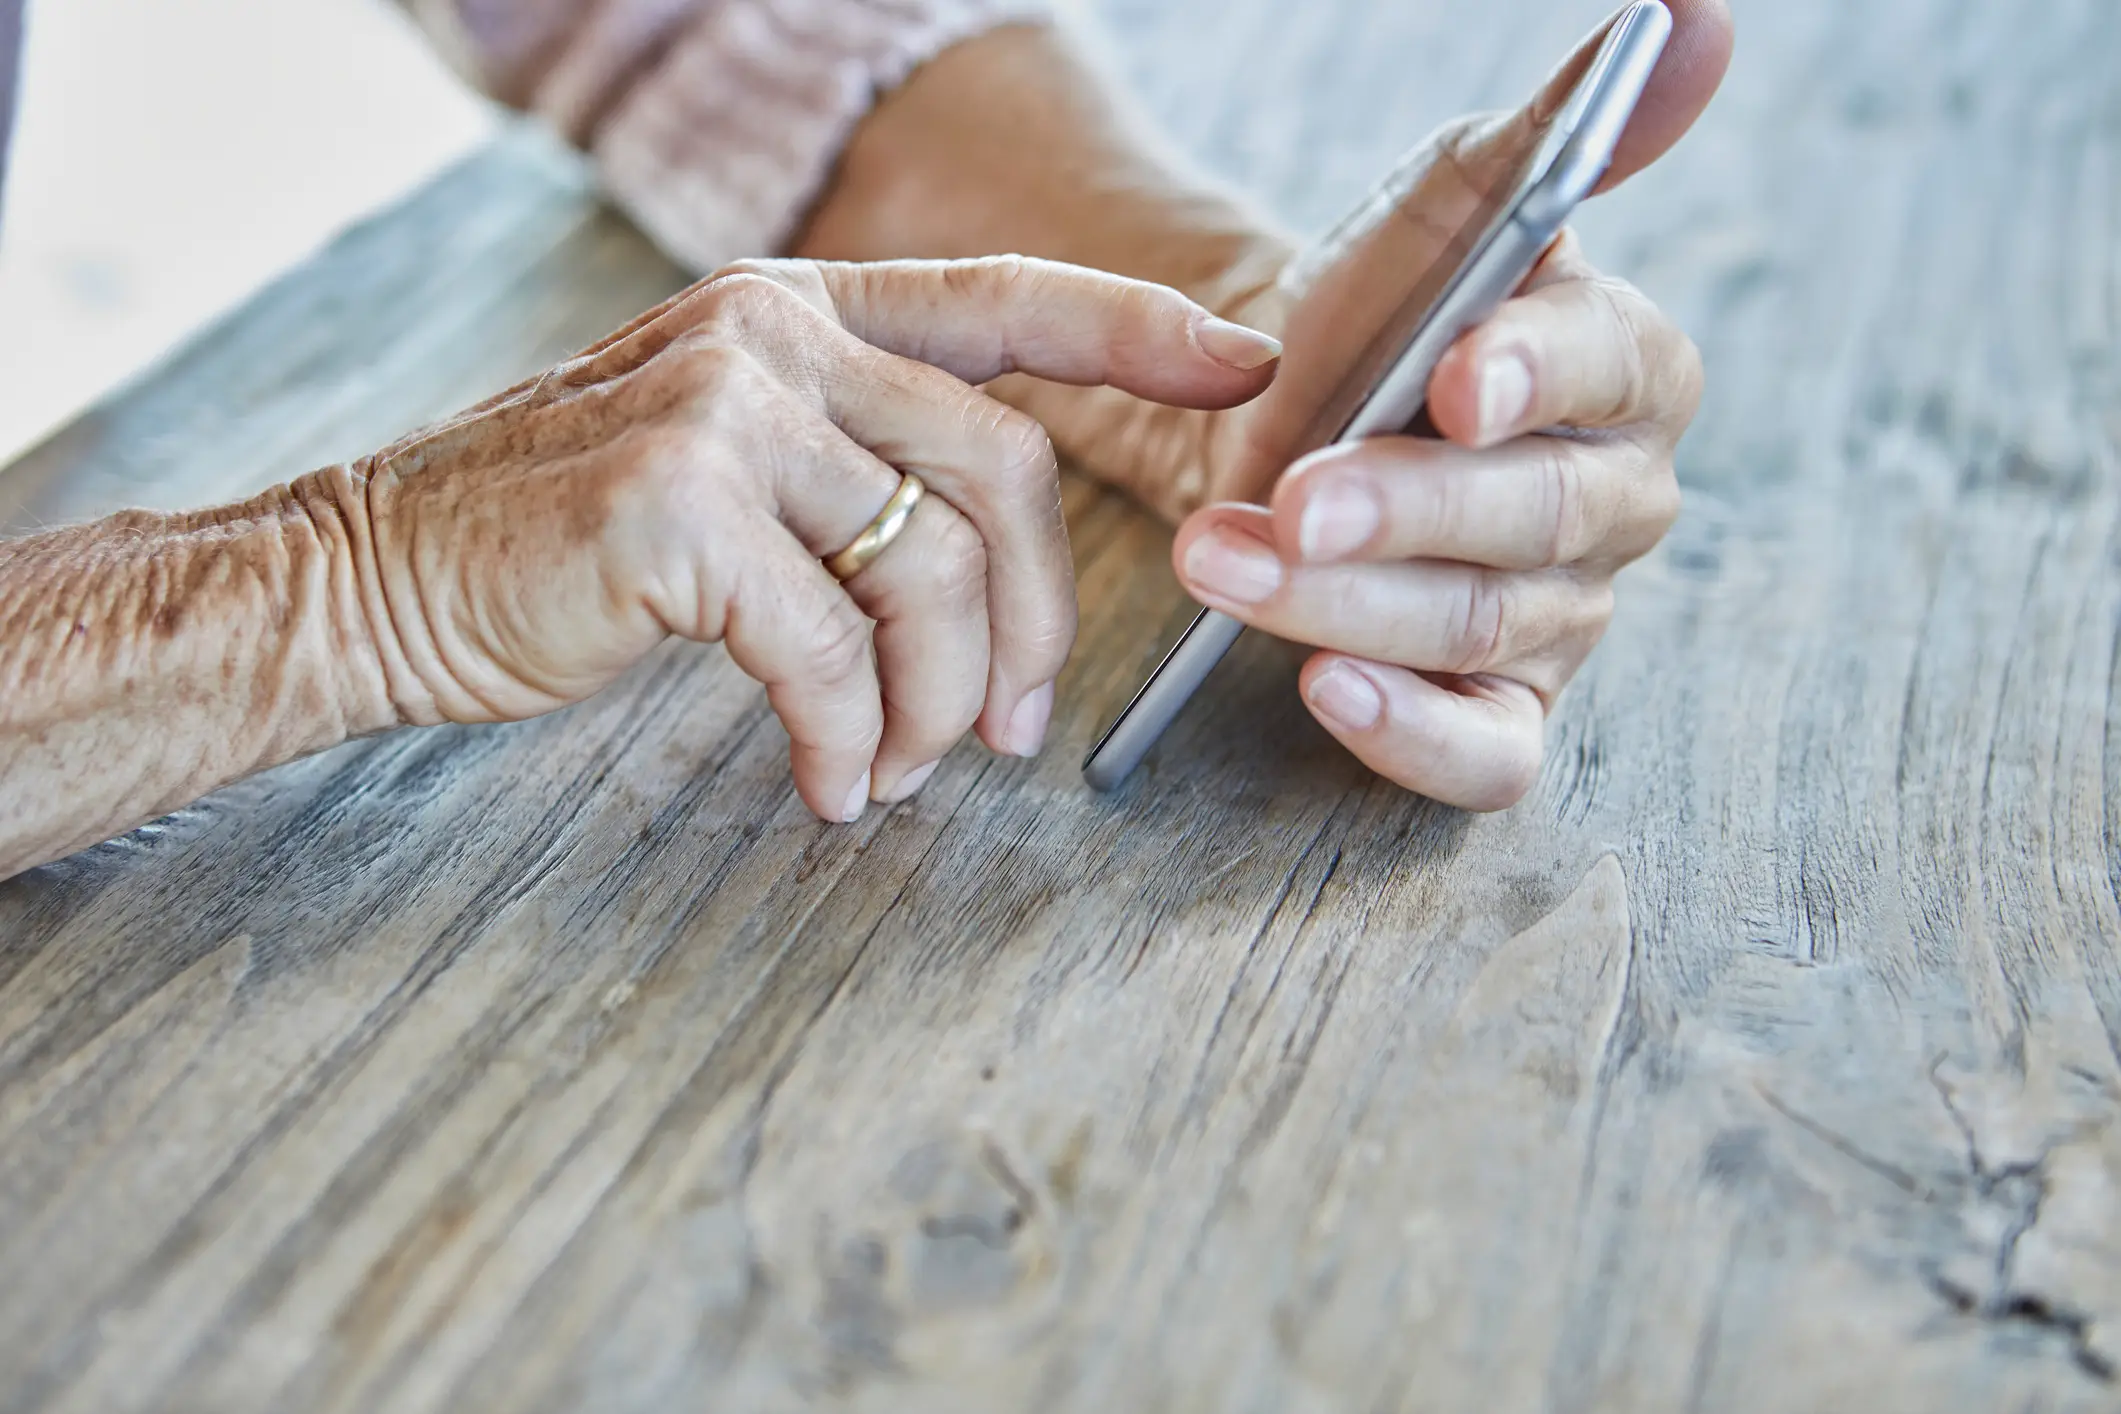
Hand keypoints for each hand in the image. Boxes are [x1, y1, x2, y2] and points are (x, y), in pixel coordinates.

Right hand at [336, 257, 1280, 819]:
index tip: (1250, 369)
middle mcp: (771, 333)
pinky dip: (849, 740)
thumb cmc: (562, 544)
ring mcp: (721, 407)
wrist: (376, 583)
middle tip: (1006, 732)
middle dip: (1035, 623)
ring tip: (898, 767)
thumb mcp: (721, 464)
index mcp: (799, 311)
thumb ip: (851, 468)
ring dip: (939, 702)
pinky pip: (834, 650)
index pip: (1008, 302)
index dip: (1140, 334)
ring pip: (932, 569)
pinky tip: (826, 785)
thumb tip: (991, 583)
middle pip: (1005, 472)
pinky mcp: (674, 507)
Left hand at [996, 1, 1731, 808]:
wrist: (1283, 422)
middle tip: (1292, 496)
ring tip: (1223, 560)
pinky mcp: (1501, 712)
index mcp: (1626, 368)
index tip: (1454, 378)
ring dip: (1350, 603)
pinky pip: (1488, 756)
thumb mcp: (1443, 204)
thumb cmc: (1374, 313)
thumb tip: (1691, 15)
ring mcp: (1563, 618)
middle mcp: (1615, 502)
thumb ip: (1557, 128)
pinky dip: (1411, 735)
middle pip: (1537, 519)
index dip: (1539, 374)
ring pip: (1486, 630)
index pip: (1617, 367)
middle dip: (1407, 509)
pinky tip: (1326, 691)